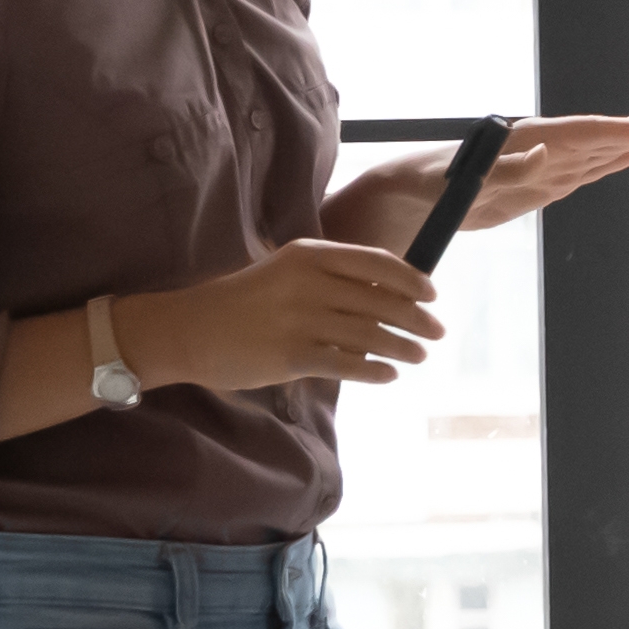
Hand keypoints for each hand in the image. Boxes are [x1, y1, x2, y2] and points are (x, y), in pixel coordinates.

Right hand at [129, 238, 449, 393]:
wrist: (191, 329)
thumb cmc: (243, 301)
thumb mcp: (287, 271)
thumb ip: (331, 277)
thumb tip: (388, 293)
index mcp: (309, 255)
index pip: (376, 263)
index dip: (411, 280)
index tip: (432, 294)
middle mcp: (308, 283)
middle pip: (381, 300)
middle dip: (417, 318)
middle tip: (437, 331)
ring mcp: (301, 320)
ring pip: (371, 335)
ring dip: (403, 347)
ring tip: (419, 355)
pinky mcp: (292, 356)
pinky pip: (348, 365)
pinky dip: (375, 371)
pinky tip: (389, 374)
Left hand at [345, 103, 628, 249]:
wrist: (409, 196)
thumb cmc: (425, 185)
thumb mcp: (457, 183)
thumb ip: (502, 171)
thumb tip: (546, 152)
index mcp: (526, 141)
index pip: (585, 134)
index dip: (626, 133)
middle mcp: (543, 147)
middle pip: (604, 134)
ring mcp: (547, 165)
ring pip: (604, 150)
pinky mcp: (544, 183)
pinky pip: (592, 169)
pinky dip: (620, 160)